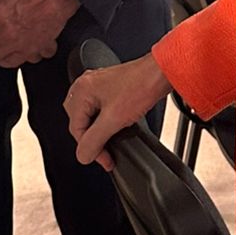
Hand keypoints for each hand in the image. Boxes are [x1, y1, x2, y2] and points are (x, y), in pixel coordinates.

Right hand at [64, 53, 170, 170]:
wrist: (159, 74)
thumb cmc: (140, 87)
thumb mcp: (113, 120)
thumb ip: (94, 141)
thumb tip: (83, 156)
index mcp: (82, 90)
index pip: (76, 129)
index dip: (90, 149)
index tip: (104, 160)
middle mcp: (86, 85)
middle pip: (80, 122)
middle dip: (92, 140)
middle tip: (106, 153)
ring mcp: (97, 85)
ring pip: (89, 117)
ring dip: (98, 132)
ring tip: (111, 142)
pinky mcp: (109, 88)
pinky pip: (99, 110)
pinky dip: (105, 123)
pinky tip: (116, 127)